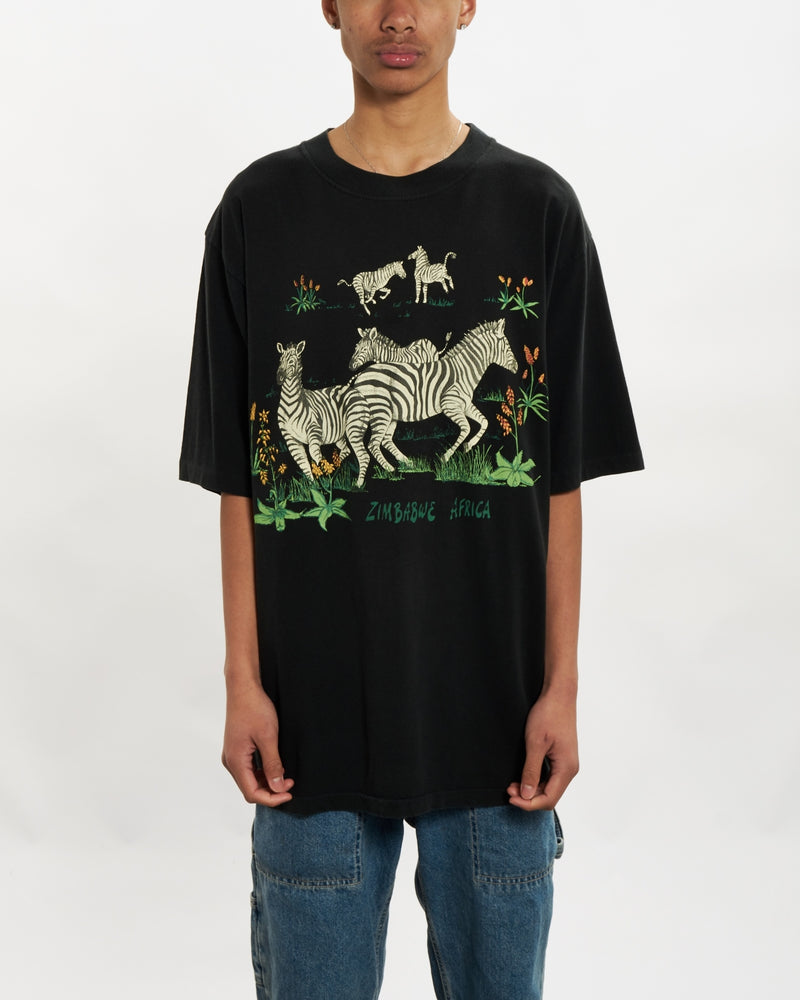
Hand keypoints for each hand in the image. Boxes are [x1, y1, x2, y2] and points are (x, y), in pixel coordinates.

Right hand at [221, 682, 293, 806]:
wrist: (243, 687)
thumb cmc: (255, 708)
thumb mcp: (268, 737)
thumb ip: (273, 764)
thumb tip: (278, 787)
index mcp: (236, 761)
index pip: (252, 793)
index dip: (272, 798)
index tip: (289, 793)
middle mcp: (230, 761)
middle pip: (249, 788)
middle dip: (271, 790)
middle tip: (290, 783)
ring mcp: (232, 754)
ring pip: (249, 779)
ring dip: (267, 781)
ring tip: (285, 775)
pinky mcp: (237, 748)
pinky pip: (248, 768)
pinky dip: (262, 772)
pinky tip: (275, 765)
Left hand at [507, 689, 578, 810]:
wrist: (559, 695)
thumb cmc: (548, 715)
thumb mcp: (535, 744)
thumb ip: (531, 771)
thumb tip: (527, 795)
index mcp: (566, 768)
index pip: (549, 799)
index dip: (529, 803)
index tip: (511, 798)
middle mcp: (570, 769)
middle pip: (550, 795)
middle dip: (528, 797)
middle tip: (508, 789)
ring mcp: (566, 763)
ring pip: (549, 787)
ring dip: (531, 789)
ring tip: (512, 784)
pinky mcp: (562, 757)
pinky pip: (550, 776)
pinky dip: (536, 780)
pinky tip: (523, 775)